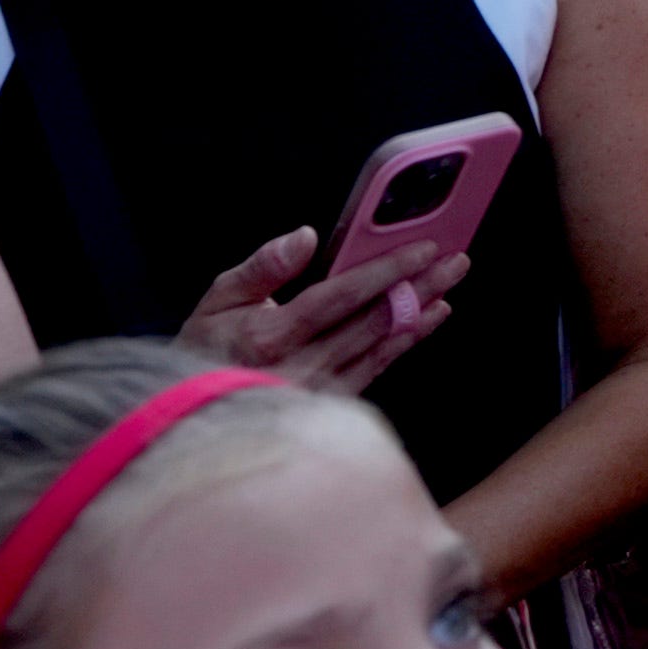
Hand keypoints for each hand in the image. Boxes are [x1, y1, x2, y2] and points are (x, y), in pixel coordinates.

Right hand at [175, 222, 451, 394]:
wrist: (192, 411)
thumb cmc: (205, 348)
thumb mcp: (218, 299)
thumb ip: (263, 267)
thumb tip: (306, 237)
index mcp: (271, 337)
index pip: (341, 296)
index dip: (386, 270)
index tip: (422, 249)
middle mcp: (301, 367)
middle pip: (374, 320)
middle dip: (420, 287)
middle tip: (455, 262)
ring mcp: (319, 390)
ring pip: (382, 346)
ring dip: (421, 314)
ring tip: (449, 287)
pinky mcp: (330, 404)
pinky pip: (376, 368)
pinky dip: (404, 341)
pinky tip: (426, 320)